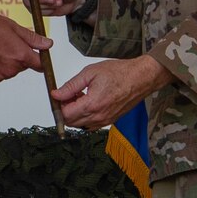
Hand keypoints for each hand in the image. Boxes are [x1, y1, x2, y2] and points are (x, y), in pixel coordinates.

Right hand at [0, 5, 51, 82]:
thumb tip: (48, 44)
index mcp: (20, 55)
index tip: (38, 54)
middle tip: (6, 42)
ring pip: (10, 70)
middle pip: (23, 66)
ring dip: (6, 61)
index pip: (40, 64)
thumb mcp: (12, 26)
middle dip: (19, 56)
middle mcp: (10, 69)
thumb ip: (32, 38)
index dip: (40, 58)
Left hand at [52, 56, 169, 127]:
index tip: (61, 94)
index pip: (65, 114)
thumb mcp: (90, 73)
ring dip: (75, 113)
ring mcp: (104, 121)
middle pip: (70, 122)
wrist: (140, 78)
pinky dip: (85, 116)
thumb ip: (71, 86)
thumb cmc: (120, 73)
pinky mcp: (109, 121)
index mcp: (92, 105)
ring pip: (80, 124)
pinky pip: (90, 124)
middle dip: (66, 109)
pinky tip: (89, 102)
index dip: (59, 104)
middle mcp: (98, 117)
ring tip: (81, 97)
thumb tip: (56, 94)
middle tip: (70, 94)